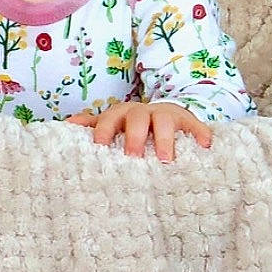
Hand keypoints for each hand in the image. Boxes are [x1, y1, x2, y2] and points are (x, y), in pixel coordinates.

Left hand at [68, 101, 212, 161]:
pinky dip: (200, 133)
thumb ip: (92, 125)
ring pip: (165, 121)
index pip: (109, 118)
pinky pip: (196, 125)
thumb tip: (66, 125)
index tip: (99, 146)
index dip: (104, 130)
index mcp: (121, 114)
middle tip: (133, 156)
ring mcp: (167, 115)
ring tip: (166, 160)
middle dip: (135, 136)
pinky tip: (205, 145)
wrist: (165, 113)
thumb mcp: (112, 124)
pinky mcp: (188, 121)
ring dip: (165, 139)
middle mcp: (143, 112)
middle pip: (137, 118)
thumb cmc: (131, 125)